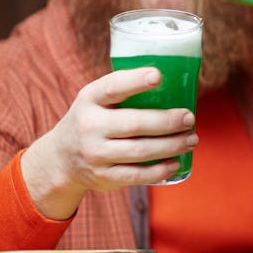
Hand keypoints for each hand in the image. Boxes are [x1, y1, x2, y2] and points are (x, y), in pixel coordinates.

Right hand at [20, 67, 197, 219]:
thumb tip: (175, 81)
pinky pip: (137, 174)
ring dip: (172, 146)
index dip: (135, 81)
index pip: (112, 87)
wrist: (61, 158)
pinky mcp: (104, 176)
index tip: (158, 76)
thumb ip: (124, 91)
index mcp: (90, 99)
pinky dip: (160, 169)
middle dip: (168, 121)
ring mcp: (95, 153)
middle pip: (135, 124)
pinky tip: (176, 162)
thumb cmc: (93, 120)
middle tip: (189, 118)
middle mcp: (89, 126)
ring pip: (140, 151)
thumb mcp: (96, 100)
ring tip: (191, 139)